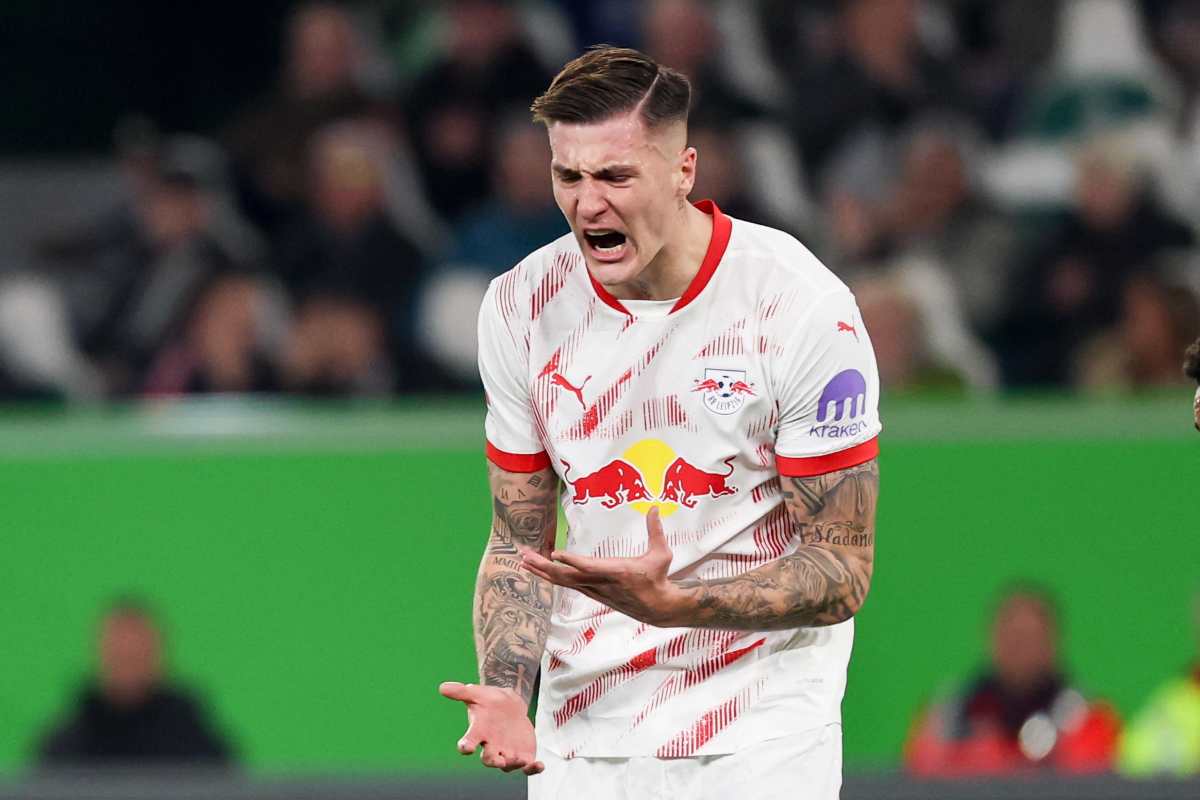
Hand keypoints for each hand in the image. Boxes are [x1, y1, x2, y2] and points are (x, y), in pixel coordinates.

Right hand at [439, 682, 543, 774]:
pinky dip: (532, 769)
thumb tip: (442, 687)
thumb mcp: (476, 693)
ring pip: (508, 765)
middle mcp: (491, 746)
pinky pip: (526, 767)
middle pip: (488, 759)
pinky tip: (539, 765)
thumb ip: (461, 691)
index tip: (464, 747)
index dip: (466, 746)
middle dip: (492, 760)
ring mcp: (507, 752)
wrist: (508, 704)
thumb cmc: (488, 701)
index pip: (468, 742)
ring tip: (521, 759)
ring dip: (513, 763)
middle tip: (498, 759)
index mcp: (478, 732)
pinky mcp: (523, 754)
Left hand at [521, 507, 687, 625]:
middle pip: (567, 576)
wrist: (656, 608)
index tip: (556, 554)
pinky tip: (540, 570)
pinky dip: (552, 577)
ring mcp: (594, 590)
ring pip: (563, 582)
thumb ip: (656, 531)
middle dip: (544, 566)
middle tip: (525, 555)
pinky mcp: (592, 593)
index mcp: (617, 571)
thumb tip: (655, 508)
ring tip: (524, 560)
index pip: (591, 567)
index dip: (572, 561)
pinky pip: (567, 585)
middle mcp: (601, 583)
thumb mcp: (662, 554)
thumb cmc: (658, 578)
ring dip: (542, 571)